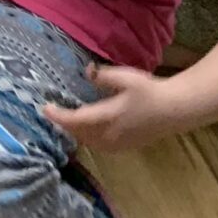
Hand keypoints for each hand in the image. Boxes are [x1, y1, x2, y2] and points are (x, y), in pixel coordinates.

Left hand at [42, 67, 176, 153]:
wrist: (173, 111)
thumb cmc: (149, 92)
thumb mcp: (125, 78)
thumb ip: (103, 76)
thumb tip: (86, 71)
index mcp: (108, 118)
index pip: (76, 120)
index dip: (59, 116)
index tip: (44, 109)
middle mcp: (110, 135)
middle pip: (80, 134)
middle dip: (65, 124)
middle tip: (52, 111)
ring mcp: (118, 144)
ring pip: (89, 142)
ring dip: (76, 132)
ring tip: (66, 119)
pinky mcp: (125, 147)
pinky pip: (99, 146)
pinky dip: (88, 137)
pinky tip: (87, 129)